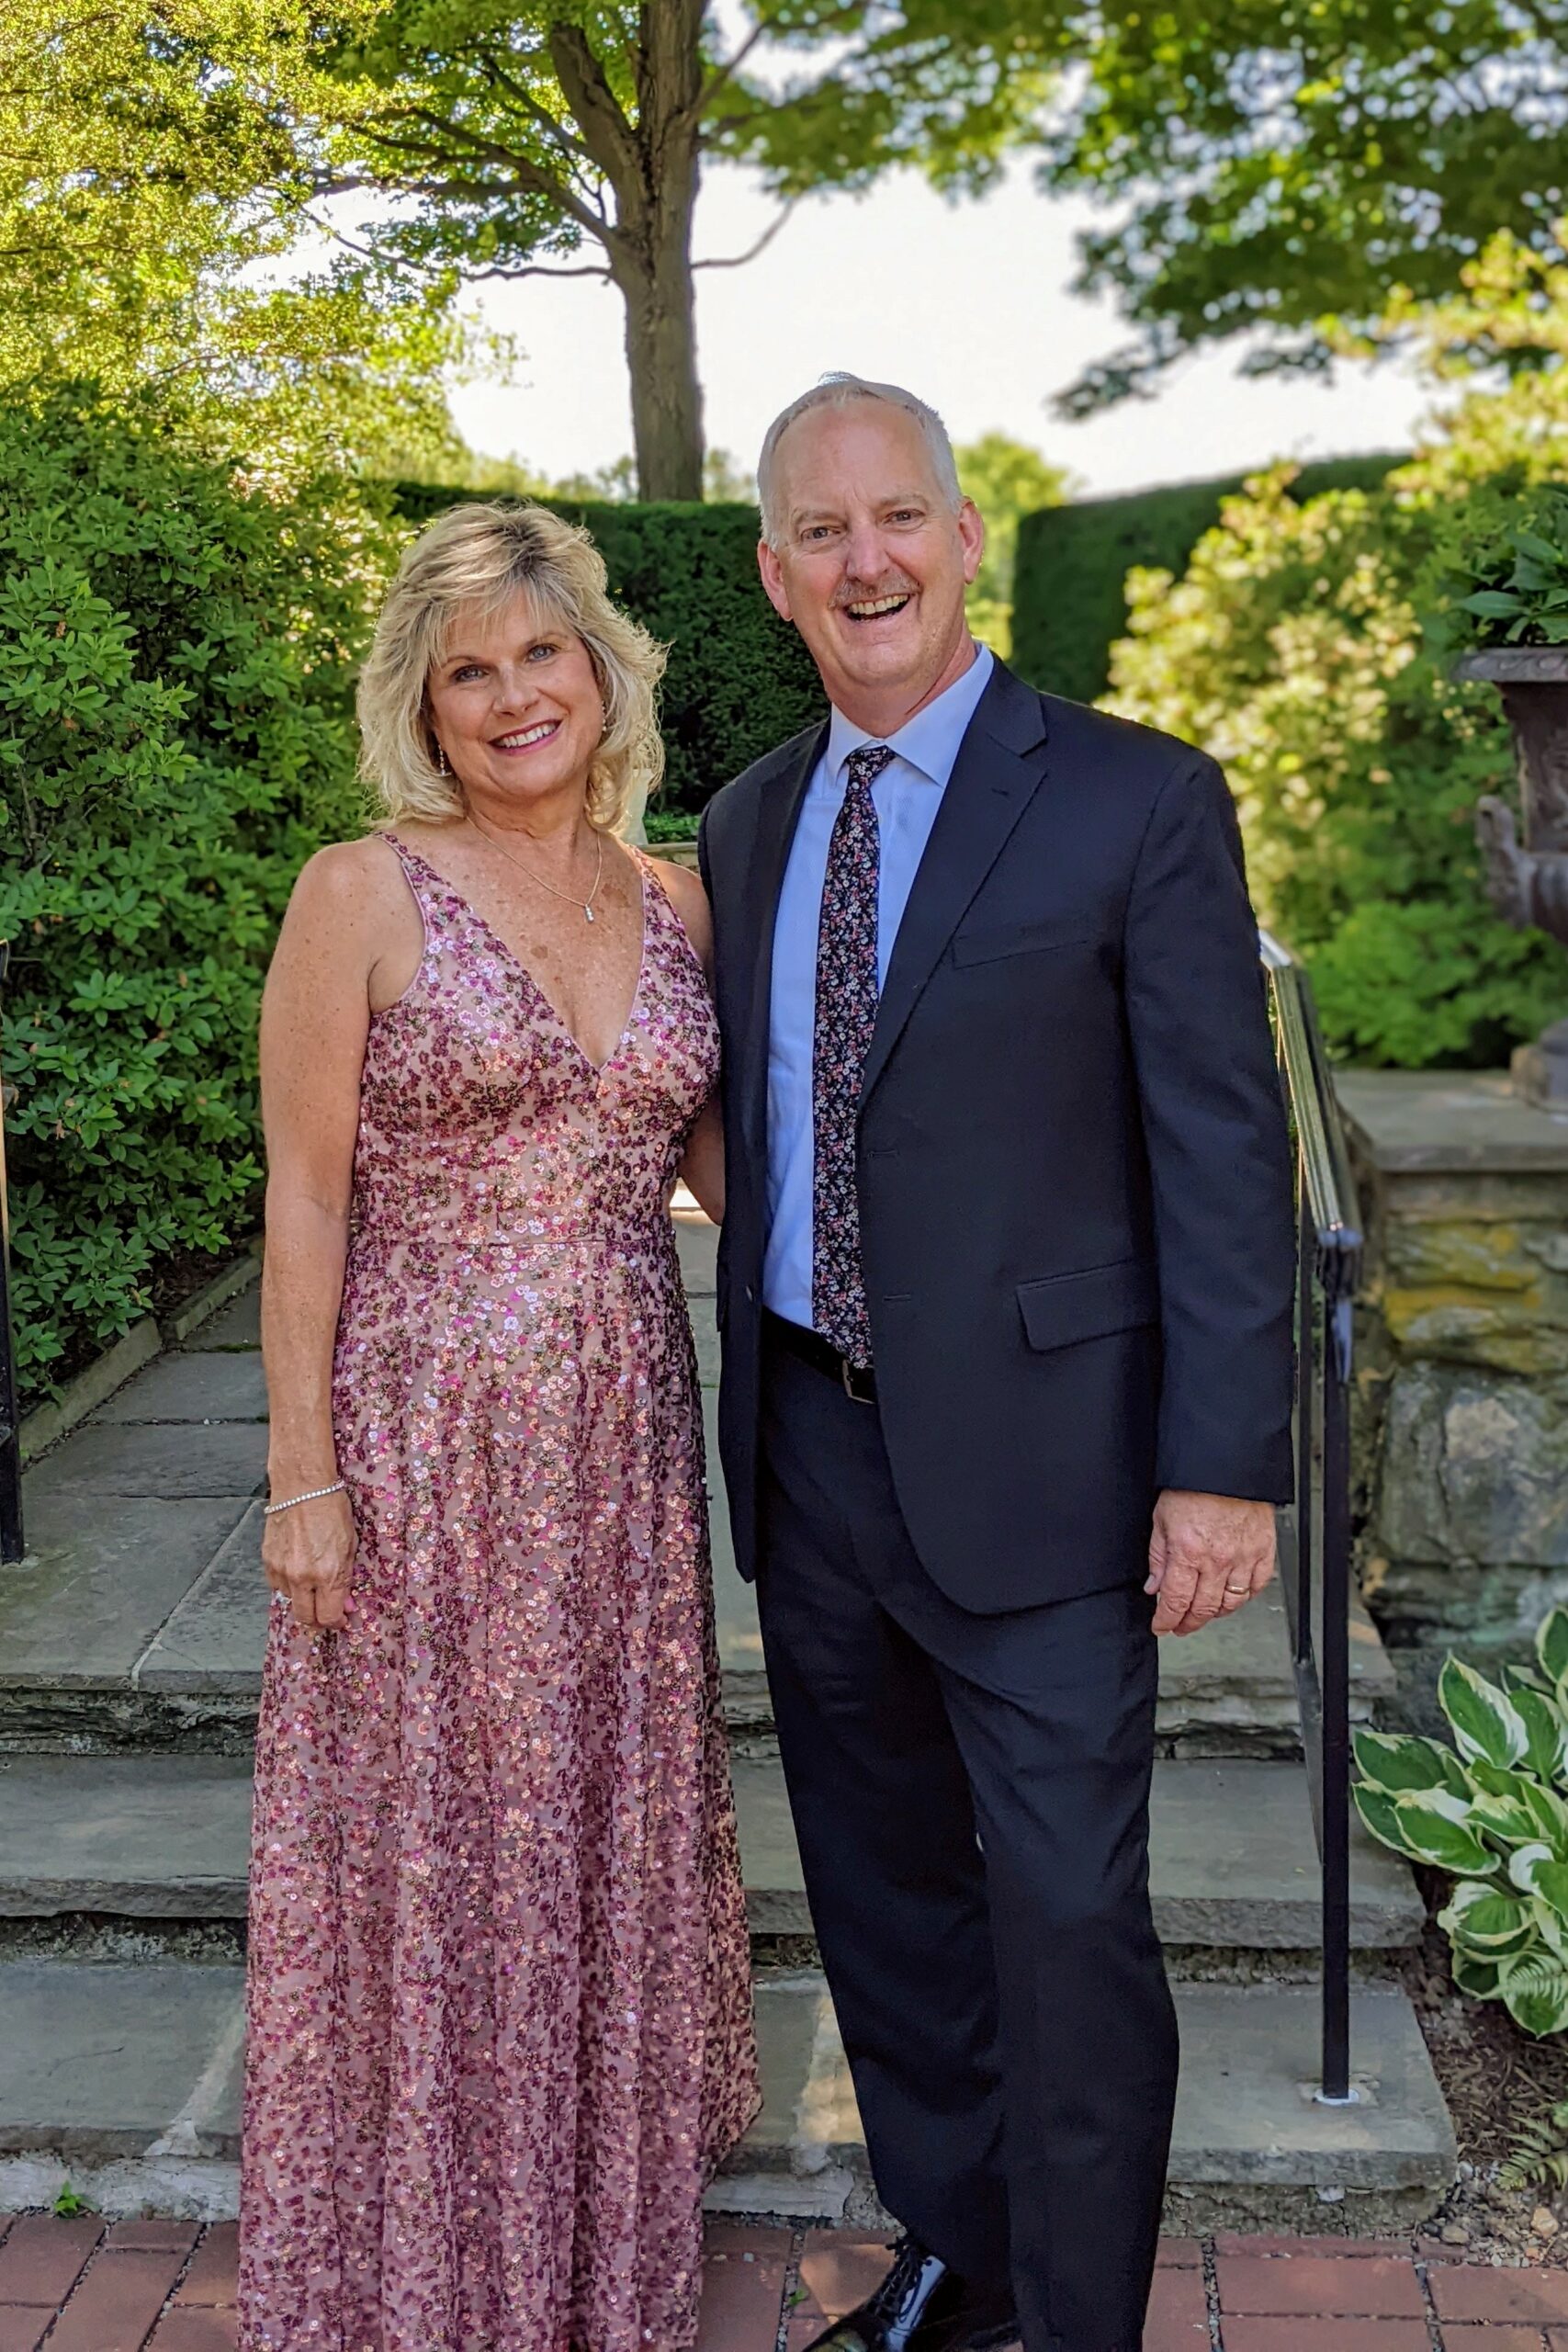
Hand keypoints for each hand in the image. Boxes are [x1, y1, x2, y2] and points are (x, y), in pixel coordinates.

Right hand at [261, 1487, 356, 1630]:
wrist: (302, 1486)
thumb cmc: (332, 1509)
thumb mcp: (350, 1544)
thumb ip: (346, 1576)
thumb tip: (344, 1603)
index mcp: (328, 1573)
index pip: (328, 1617)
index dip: (336, 1622)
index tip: (341, 1618)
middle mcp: (302, 1576)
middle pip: (305, 1618)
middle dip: (318, 1620)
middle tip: (326, 1612)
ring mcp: (281, 1570)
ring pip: (291, 1601)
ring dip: (304, 1598)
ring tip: (314, 1581)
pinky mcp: (267, 1561)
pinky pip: (277, 1585)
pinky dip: (288, 1584)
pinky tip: (298, 1570)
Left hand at [1146, 1488, 1275, 1636]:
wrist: (1227, 1465)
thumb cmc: (1194, 1486)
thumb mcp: (1161, 1519)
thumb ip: (1158, 1557)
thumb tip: (1154, 1586)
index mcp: (1188, 1552)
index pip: (1176, 1601)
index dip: (1166, 1620)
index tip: (1162, 1626)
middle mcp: (1218, 1560)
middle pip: (1203, 1608)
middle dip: (1188, 1623)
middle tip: (1180, 1626)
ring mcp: (1244, 1558)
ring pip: (1231, 1603)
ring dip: (1214, 1614)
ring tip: (1204, 1613)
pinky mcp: (1264, 1551)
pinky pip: (1256, 1587)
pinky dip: (1244, 1598)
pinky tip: (1232, 1597)